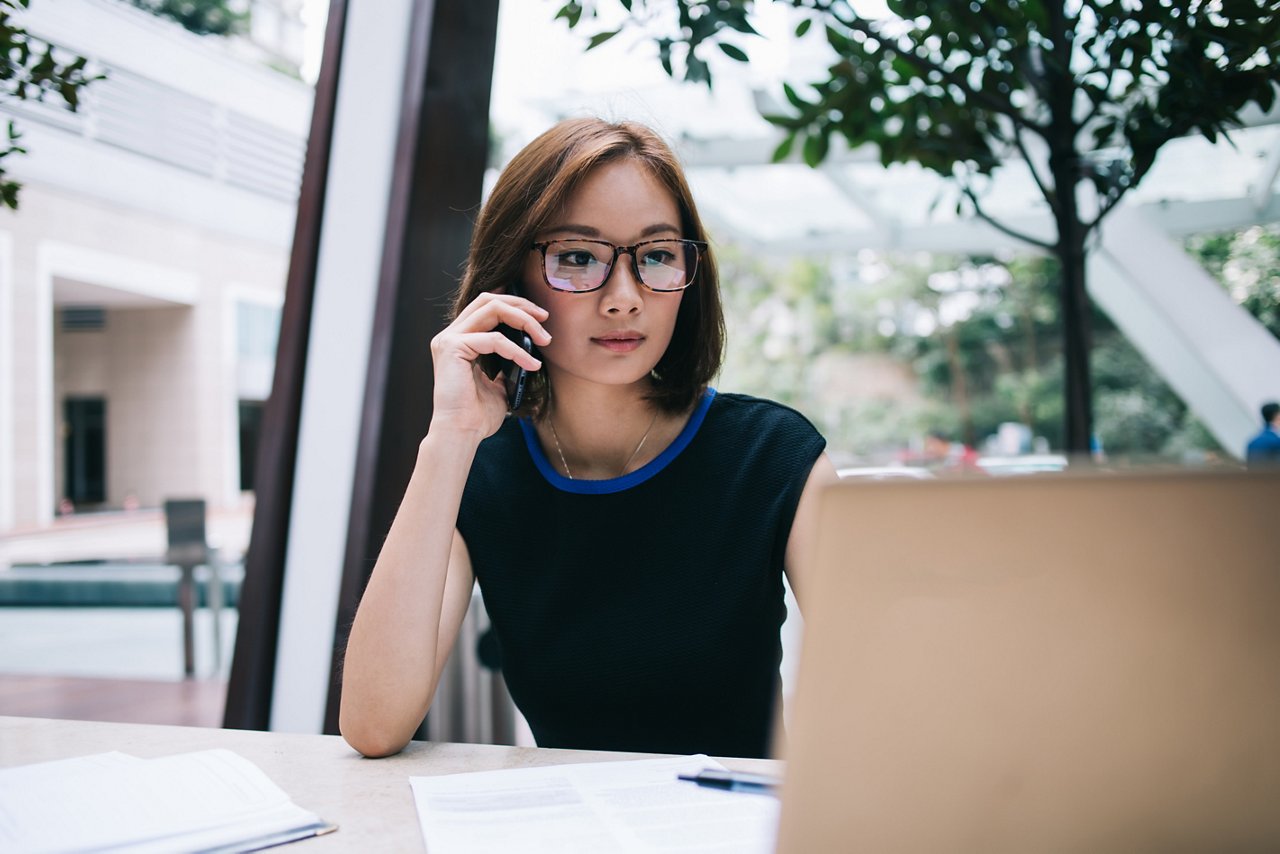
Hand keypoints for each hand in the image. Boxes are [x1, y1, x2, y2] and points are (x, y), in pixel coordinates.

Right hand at [428, 291, 550, 439]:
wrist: (461, 434)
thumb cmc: (477, 415)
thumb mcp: (497, 385)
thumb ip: (505, 367)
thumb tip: (527, 356)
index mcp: (459, 340)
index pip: (486, 306)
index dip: (514, 304)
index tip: (540, 317)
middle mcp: (450, 335)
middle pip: (488, 299)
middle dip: (520, 305)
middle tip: (544, 318)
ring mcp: (449, 339)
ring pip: (491, 309)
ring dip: (523, 320)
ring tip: (544, 339)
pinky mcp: (453, 348)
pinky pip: (493, 339)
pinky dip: (517, 350)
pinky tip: (532, 365)